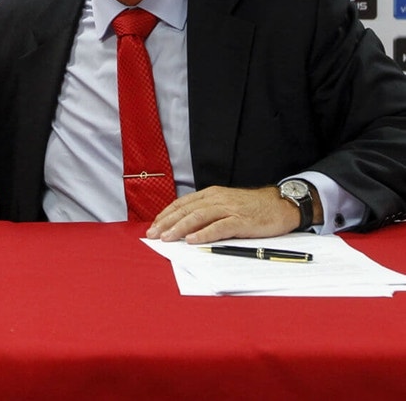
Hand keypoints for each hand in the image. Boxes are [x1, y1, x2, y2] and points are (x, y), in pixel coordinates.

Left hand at [145, 185, 300, 243]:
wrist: (281, 204)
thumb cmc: (252, 208)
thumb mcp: (226, 205)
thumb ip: (208, 212)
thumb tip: (186, 226)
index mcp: (211, 195)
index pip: (182, 204)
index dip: (166, 215)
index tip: (153, 227)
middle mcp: (217, 199)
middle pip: (186, 210)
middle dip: (167, 223)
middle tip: (153, 235)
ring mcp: (229, 209)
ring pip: (198, 217)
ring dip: (180, 228)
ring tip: (167, 238)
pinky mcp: (241, 220)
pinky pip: (219, 227)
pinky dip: (204, 233)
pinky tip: (192, 240)